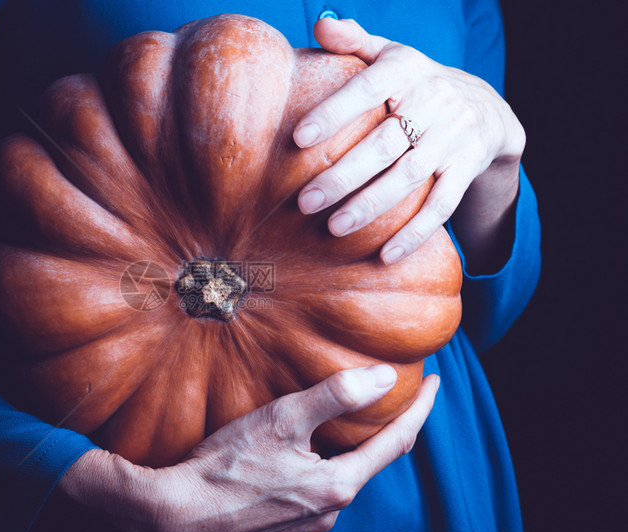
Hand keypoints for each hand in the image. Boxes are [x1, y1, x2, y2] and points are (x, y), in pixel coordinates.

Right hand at [58, 365, 439, 531]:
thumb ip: (335, 395)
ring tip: (289, 443)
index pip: (396, 442)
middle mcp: (326, 516)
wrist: (172, 518)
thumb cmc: (224, 465)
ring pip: (321, 490)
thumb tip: (384, 377)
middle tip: (345, 409)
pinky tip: (264, 476)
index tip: (435, 385)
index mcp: (336, 484)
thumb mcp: (281, 419)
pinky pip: (292, 512)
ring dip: (316, 465)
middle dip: (355, 438)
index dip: (419, 409)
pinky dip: (288, 490)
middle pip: (354, 467)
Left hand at [295, 18, 523, 270]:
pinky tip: (384, 256)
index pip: (368, 88)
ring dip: (372, 206)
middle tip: (303, 202)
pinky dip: (415, 233)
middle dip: (343, 175)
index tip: (298, 138)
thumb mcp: (390, 56)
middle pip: (385, 143)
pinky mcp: (466, 169)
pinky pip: (442, 205)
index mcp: (408, 70)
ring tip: (333, 229)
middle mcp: (434, 103)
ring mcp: (453, 138)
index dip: (334, 112)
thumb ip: (355, 42)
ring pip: (410, 178)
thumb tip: (320, 24)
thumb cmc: (414, 84)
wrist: (484, 108)